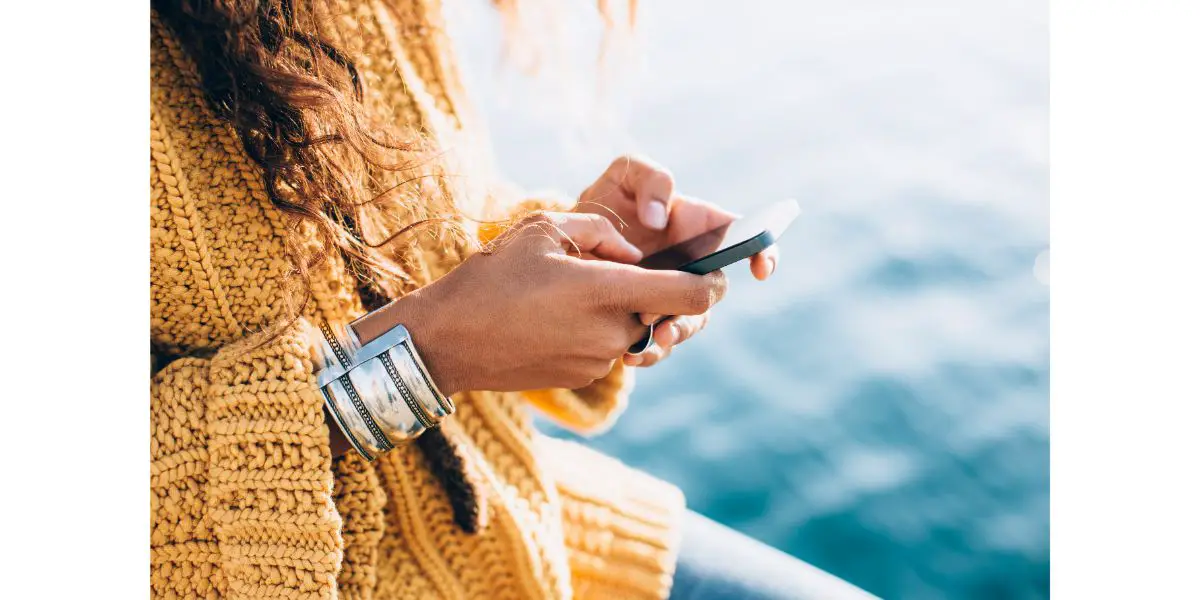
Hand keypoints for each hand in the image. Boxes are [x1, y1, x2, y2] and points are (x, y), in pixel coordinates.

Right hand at [352, 212, 726, 393]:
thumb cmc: (491, 277)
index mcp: (608, 293)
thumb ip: (601, 232)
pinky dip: (598, 330)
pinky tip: (557, 316)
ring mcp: (598, 362)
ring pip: (636, 330)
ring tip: (573, 292)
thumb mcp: (543, 229)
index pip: (693, 295)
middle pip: (665, 313)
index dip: (711, 281)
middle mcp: (612, 333)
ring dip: (622, 311)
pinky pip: (609, 348)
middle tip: (620, 271)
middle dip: (654, 292)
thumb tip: (633, 252)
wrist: (447, 341)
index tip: (711, 269)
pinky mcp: (582, 378)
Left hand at [575, 155, 779, 366]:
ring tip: (651, 339)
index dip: (763, 251)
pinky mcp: (649, 318)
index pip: (744, 239)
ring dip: (676, 334)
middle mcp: (693, 266)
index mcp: (700, 228)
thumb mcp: (625, 175)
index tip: (759, 269)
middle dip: (699, 306)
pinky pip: (660, 344)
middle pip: (713, 293)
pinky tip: (630, 355)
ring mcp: (673, 295)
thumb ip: (651, 179)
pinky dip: (649, 352)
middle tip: (674, 311)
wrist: (570, 240)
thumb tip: (659, 218)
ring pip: (690, 323)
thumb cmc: (608, 201)